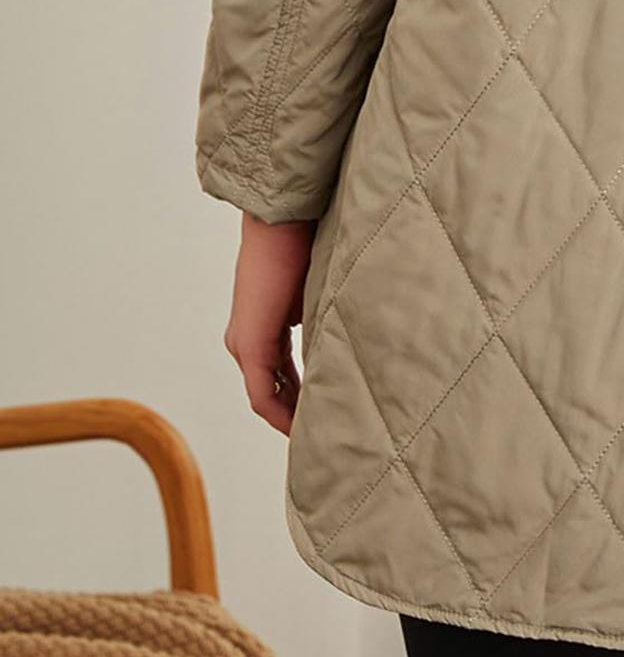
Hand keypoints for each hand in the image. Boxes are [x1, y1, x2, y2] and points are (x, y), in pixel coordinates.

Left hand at [224, 212, 315, 435]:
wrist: (282, 221)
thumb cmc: (304, 243)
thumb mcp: (318, 292)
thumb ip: (323, 322)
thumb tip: (346, 343)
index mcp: (261, 326)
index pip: (280, 375)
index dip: (301, 399)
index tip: (326, 412)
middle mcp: (245, 340)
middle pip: (272, 391)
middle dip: (297, 413)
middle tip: (325, 432)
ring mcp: (243, 344)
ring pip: (267, 395)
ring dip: (291, 415)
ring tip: (318, 434)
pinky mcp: (249, 346)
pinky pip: (263, 394)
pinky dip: (282, 412)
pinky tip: (303, 425)